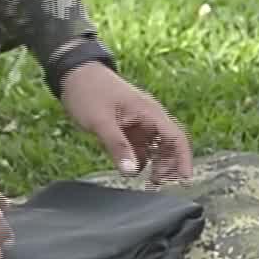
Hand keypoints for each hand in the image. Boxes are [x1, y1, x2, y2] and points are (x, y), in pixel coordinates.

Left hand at [59, 62, 193, 183]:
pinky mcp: (128, 126)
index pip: (176, 137)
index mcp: (149, 112)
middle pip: (170, 144)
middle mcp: (149, 117)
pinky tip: (133, 170)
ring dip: (156, 164)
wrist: (74, 74)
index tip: (184, 180)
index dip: (183, 159)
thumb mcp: (101, 121)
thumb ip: (116, 146)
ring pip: (156, 147)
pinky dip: (141, 159)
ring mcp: (139, 121)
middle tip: (157, 184)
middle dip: (169, 165)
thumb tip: (130, 171)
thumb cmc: (89, 91)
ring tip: (148, 182)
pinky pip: (141, 146)